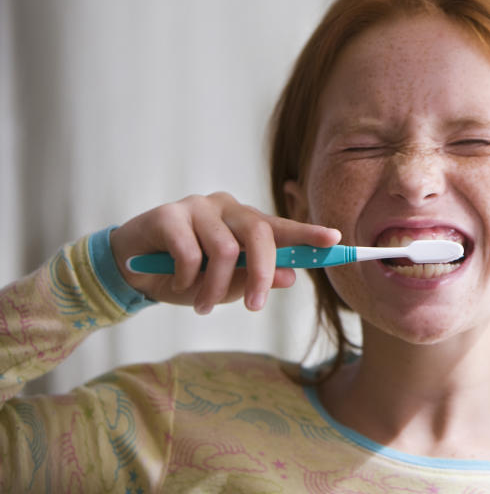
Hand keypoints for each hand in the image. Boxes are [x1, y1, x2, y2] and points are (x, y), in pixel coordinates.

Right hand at [109, 192, 339, 313]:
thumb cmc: (186, 277)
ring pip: (224, 249)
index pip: (282, 226)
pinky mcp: (168, 214)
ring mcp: (198, 207)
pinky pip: (189, 252)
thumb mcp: (225, 285)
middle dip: (261, 274)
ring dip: (213, 287)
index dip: (308, 234)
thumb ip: (256, 279)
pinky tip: (174, 285)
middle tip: (254, 307)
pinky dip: (185, 278)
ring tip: (202, 306)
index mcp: (246, 223)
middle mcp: (227, 208)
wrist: (130, 272)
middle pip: (258, 234)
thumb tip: (291, 277)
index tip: (334, 240)